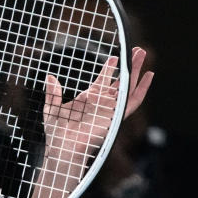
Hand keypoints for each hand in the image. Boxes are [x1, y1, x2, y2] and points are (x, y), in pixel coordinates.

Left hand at [43, 47, 153, 165]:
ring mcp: (110, 109)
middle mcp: (102, 103)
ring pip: (128, 86)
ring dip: (136, 70)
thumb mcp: (52, 109)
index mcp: (89, 99)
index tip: (115, 57)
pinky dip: (142, 89)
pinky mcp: (116, 116)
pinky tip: (149, 75)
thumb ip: (53, 93)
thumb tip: (49, 76)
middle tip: (137, 50)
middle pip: (120, 81)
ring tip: (142, 53)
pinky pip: (133, 101)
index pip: (103, 80)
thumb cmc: (57, 133)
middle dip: (129, 65)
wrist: (64, 148)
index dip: (109, 68)